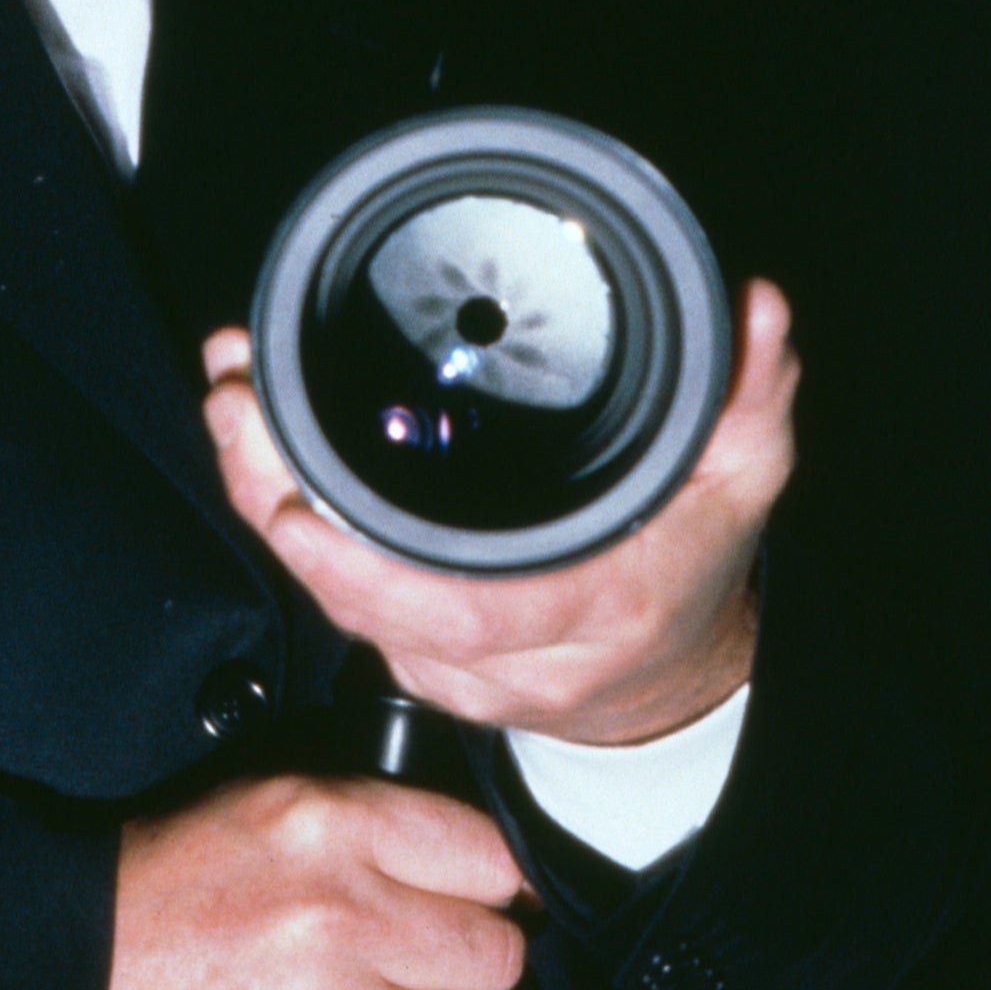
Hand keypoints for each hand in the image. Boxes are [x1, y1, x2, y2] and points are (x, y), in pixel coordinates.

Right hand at [90, 772, 527, 989]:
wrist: (64, 979)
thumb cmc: (163, 885)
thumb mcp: (269, 805)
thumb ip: (373, 824)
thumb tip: (475, 866)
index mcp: (334, 825)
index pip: (494, 857)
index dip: (500, 885)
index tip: (489, 902)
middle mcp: (343, 917)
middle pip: (499, 957)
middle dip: (481, 965)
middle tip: (445, 967)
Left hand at [201, 279, 798, 744]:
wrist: (677, 683)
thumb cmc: (698, 566)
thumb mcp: (747, 476)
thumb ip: (754, 390)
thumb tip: (758, 307)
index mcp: (590, 610)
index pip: (463, 611)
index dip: (365, 566)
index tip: (297, 502)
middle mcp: (512, 659)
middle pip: (367, 602)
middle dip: (279, 504)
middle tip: (237, 406)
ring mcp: (455, 669)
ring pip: (338, 601)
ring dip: (269, 503)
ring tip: (232, 403)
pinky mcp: (417, 659)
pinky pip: (340, 600)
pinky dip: (290, 525)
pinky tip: (256, 450)